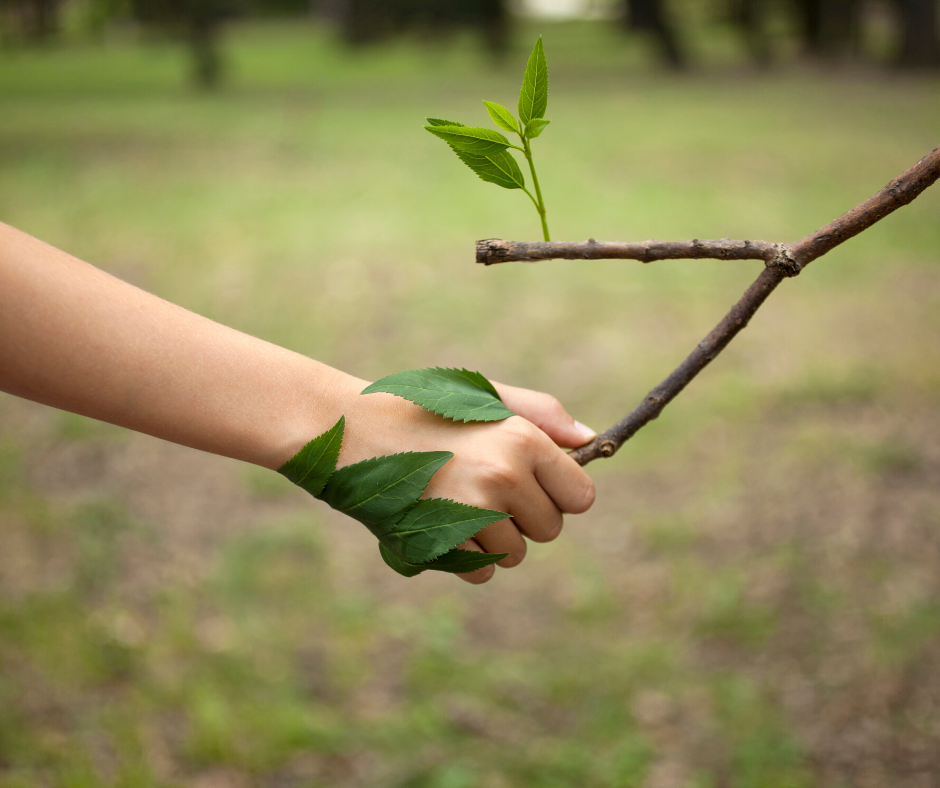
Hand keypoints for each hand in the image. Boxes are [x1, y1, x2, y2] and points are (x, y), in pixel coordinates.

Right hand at [336, 376, 596, 583]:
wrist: (350, 429)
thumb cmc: (423, 409)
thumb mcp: (484, 397)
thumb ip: (543, 415)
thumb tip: (591, 441)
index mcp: (522, 439)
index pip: (581, 497)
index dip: (559, 494)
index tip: (534, 484)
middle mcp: (504, 477)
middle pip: (550, 530)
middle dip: (525, 517)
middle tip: (484, 487)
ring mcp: (472, 514)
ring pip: (516, 554)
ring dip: (494, 539)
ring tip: (456, 501)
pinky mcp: (441, 543)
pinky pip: (481, 572)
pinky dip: (464, 557)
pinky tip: (439, 522)